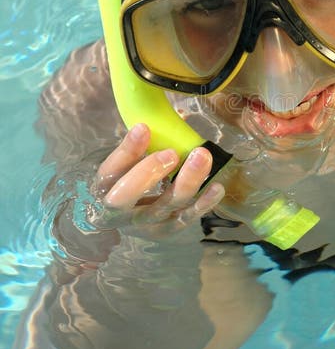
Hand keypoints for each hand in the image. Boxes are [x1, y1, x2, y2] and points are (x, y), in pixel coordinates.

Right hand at [88, 123, 224, 242]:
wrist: (127, 219)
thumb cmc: (127, 180)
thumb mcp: (126, 163)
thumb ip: (140, 145)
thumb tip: (169, 117)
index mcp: (103, 189)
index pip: (109, 171)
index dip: (126, 151)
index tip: (144, 128)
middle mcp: (118, 212)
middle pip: (126, 197)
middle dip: (148, 173)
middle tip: (171, 153)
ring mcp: (144, 225)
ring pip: (164, 206)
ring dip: (185, 182)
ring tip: (202, 157)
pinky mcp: (167, 231)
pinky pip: (185, 219)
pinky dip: (202, 204)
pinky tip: (216, 187)